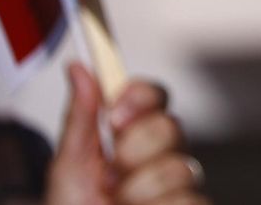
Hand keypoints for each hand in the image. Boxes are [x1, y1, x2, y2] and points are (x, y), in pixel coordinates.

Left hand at [46, 63, 208, 204]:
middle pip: (171, 126)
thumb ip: (80, 118)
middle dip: (136, 151)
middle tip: (111, 176)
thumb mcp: (67, 171)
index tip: (116, 115)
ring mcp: (179, 187)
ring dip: (142, 192)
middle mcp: (160, 158)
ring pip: (182, 168)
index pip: (153, 98)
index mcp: (130, 139)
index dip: (140, 98)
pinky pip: (192, 199)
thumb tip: (79, 68)